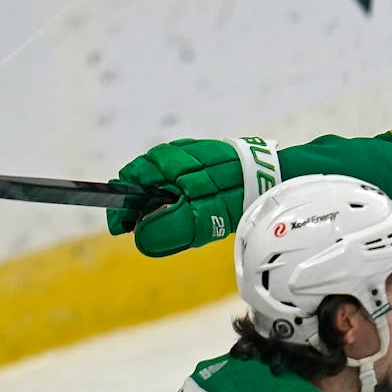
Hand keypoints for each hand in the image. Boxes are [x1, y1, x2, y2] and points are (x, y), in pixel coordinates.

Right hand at [107, 138, 244, 255]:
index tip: (122, 228)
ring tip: (183, 223)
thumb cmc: (233, 194)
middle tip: (157, 231)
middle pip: (143, 184)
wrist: (269, 175)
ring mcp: (187, 153)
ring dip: (164, 205)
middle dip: (144, 210)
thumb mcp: (200, 217)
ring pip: (162, 184)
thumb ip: (169, 227)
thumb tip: (141, 239)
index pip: (127, 182)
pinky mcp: (202, 159)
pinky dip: (181, 198)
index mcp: (163, 162)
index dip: (121, 208)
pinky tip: (197, 210)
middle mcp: (172, 153)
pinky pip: (181, 181)